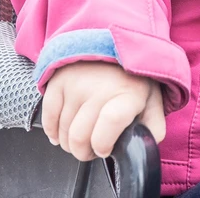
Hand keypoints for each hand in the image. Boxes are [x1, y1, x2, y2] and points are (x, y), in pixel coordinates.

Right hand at [41, 61, 165, 161]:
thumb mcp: (152, 102)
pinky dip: (53, 132)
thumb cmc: (133, 81)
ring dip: (70, 144)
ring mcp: (76, 83)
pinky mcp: (58, 81)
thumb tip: (142, 148)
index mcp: (128, 93)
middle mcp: (100, 86)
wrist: (113, 47)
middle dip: (84, 152)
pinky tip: (62, 134)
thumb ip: (152, 129)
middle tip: (91, 149)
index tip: (104, 149)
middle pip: (79, 136)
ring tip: (82, 138)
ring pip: (63, 132)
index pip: (110, 122)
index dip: (102, 144)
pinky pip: (47, 119)